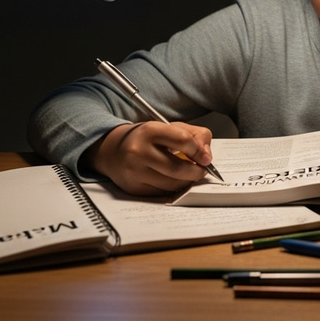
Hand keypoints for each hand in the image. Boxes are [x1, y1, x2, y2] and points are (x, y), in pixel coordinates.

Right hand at [83, 121, 213, 195]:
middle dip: (196, 172)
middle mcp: (139, 151)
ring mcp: (134, 172)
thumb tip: (206, 155)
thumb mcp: (170, 127)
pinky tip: (176, 181)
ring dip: (186, 182)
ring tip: (190, 175)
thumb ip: (194, 134)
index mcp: (150, 131)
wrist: (113, 150)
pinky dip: (174, 189)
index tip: (206, 158)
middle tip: (202, 170)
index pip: (183, 141)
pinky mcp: (133, 188)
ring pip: (171, 184)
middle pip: (177, 168)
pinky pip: (162, 193)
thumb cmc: (147, 138)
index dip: (199, 151)